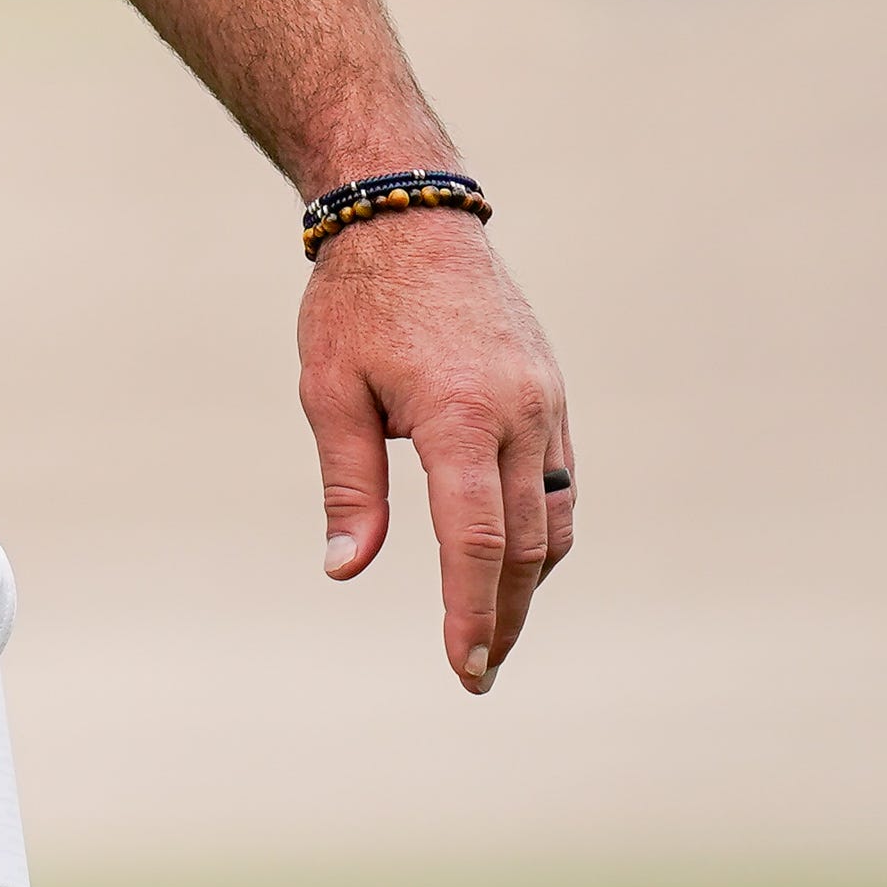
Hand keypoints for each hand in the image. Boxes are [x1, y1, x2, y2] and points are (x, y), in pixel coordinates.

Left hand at [299, 207, 570, 692]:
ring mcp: (546, 404)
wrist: (408, 214)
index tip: (463, 667)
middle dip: (503, 616)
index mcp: (461, 416)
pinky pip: (558, 482)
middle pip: (523, 545)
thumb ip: (349, 485)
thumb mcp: (329, 390)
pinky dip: (538, 530)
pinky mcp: (551, 394)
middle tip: (477, 672)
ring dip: (527, 580)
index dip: (470, 613)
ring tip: (493, 628)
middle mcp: (520, 414)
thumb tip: (346, 570)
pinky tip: (510, 558)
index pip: (474, 542)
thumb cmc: (354, 302)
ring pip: (552, 518)